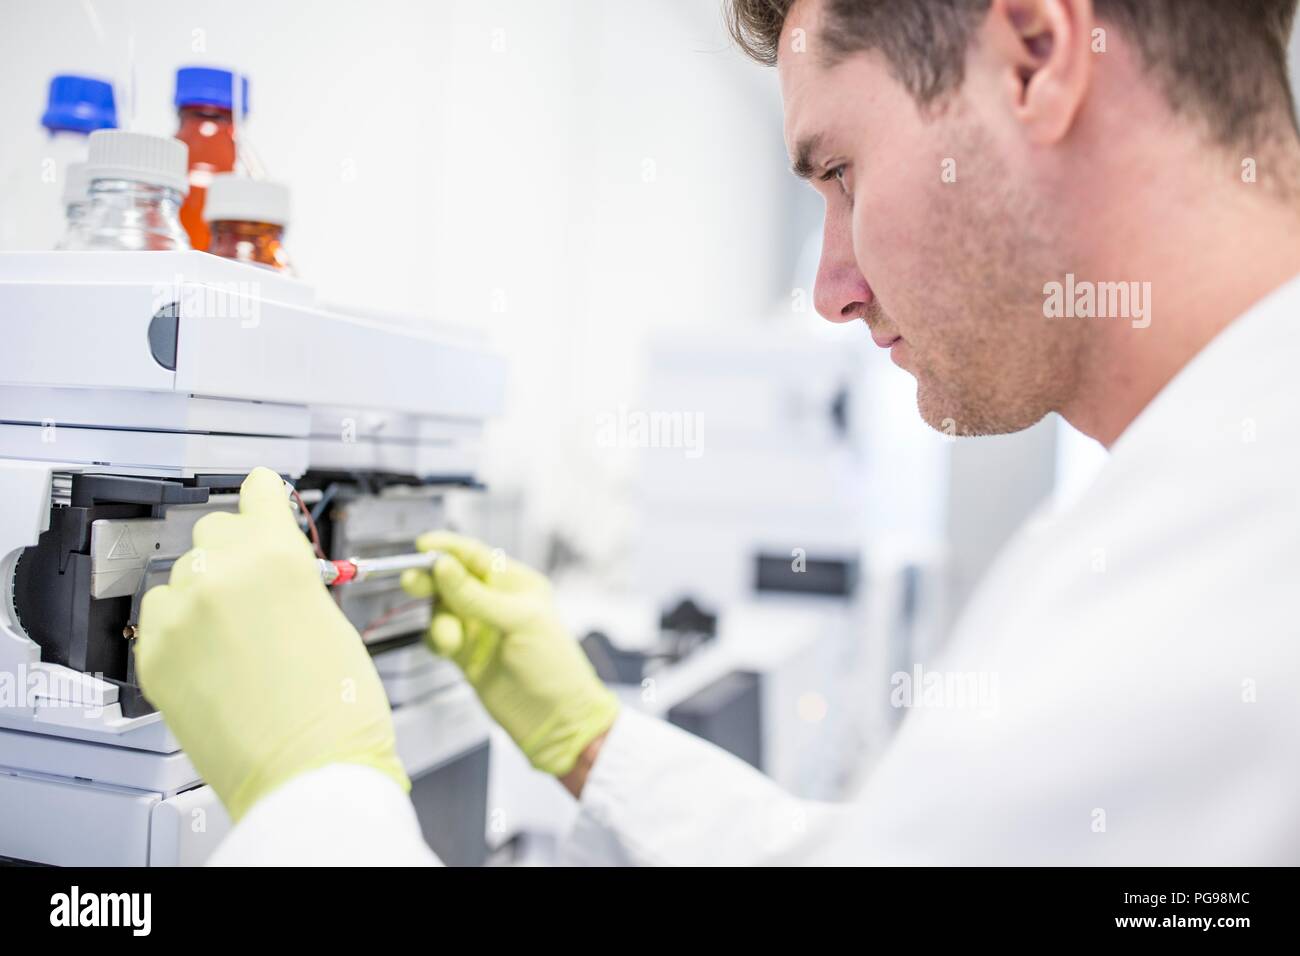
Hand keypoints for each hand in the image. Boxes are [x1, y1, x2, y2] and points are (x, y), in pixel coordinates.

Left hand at [136, 467, 407, 820]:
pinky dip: (180, 630)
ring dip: (204, 594)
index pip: (257, 493)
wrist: (309, 769)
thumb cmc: (336, 707)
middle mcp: (222, 574)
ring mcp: (181, 615)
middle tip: (254, 591)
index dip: (261, 496)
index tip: (256, 494)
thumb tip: (269, 567)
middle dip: (235, 553)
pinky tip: (211, 657)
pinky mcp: (155, 655)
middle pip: (214, 531)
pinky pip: (158, 619)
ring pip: (182, 576)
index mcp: (277, 556)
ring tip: (235, 638)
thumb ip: (291, 579)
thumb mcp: (330, 617)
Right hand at [400, 532, 618, 777]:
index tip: (421, 545)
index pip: (475, 555)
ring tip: (451, 641)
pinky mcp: (467, 654)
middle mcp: (496, 601)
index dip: (447, 548)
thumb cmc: (553, 666)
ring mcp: (480, 628)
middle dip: (431, 579)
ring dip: (439, 620)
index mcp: (516, 584)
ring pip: (442, 609)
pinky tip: (448, 650)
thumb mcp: (518, 622)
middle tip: (412, 582)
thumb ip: (475, 595)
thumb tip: (442, 564)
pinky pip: (439, 636)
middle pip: (452, 579)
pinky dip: (437, 640)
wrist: (556, 720)